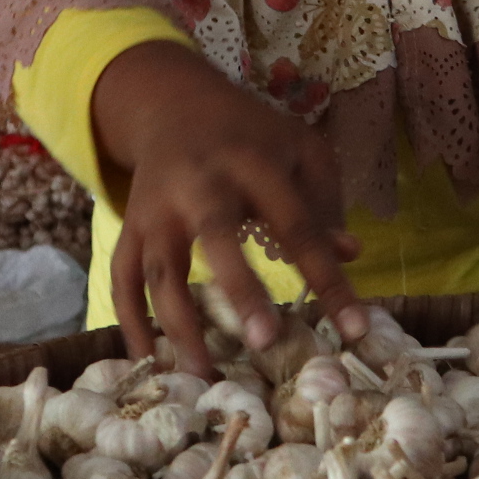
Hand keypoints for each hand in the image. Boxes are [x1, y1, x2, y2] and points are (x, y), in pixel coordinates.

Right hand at [89, 41, 364, 375]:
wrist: (171, 103)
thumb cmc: (250, 135)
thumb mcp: (300, 151)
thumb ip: (324, 204)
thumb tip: (350, 255)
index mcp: (254, 164)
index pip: (298, 225)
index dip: (328, 278)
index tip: (356, 330)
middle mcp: (200, 184)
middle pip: (217, 238)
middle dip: (240, 291)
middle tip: (264, 343)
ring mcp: (157, 207)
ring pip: (161, 269)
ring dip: (179, 324)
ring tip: (205, 376)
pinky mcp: (130, 225)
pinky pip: (123, 278)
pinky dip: (129, 321)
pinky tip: (148, 362)